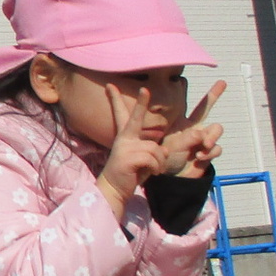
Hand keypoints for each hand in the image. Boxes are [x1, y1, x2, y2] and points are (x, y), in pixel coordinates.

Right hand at [96, 84, 166, 217]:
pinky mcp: (129, 158)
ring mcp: (125, 148)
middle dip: (140, 104)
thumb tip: (165, 150)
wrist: (114, 190)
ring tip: (152, 170)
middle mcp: (124, 139)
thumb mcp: (143, 160)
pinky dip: (156, 168)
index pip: (121, 115)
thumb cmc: (129, 174)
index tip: (111, 85)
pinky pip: (153, 159)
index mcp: (125, 137)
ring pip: (155, 148)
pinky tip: (148, 174)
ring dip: (159, 162)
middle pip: (135, 119)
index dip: (116, 100)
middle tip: (145, 89)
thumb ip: (152, 151)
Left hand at [158, 81, 225, 177]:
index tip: (198, 78)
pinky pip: (216, 148)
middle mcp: (194, 129)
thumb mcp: (172, 147)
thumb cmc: (166, 161)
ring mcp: (203, 141)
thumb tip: (203, 133)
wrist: (171, 179)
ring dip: (210, 137)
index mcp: (182, 125)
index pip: (188, 108)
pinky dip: (210, 152)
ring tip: (201, 146)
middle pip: (206, 109)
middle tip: (222, 82)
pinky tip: (199, 156)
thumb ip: (187, 138)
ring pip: (216, 129)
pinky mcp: (209, 153)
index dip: (192, 93)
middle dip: (215, 95)